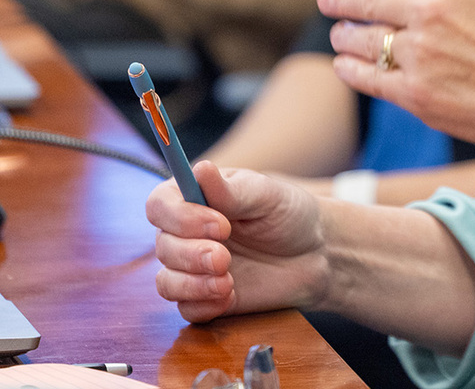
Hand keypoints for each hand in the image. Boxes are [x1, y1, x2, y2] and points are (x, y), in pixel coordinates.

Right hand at [147, 161, 329, 322]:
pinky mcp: (202, 296)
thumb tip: (200, 168)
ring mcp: (192, 266)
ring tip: (228, 281)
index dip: (179, 216)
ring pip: (166, 281)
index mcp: (195, 197)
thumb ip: (232, 190)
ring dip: (193, 284)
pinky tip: (230, 295)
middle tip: (224, 258)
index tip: (220, 224)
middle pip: (162, 246)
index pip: (159, 204)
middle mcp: (186, 232)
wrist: (313, 252)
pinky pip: (185, 308)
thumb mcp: (267, 195)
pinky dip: (204, 305)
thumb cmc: (288, 213)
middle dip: (191, 255)